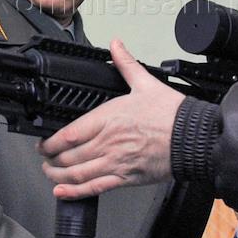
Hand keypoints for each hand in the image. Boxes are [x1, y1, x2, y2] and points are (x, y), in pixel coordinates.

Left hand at [41, 39, 183, 197]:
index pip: (69, 134)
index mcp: (109, 118)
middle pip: (68, 156)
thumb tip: (116, 46)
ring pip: (77, 173)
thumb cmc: (172, 115)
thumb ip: (125, 64)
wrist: (193, 138)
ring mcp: (115, 162)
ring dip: (58, 175)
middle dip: (51, 159)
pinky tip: (64, 190)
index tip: (44, 142)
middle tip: (45, 158)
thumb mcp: (145, 83)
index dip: (50, 142)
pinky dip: (75, 191)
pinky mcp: (126, 178)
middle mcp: (108, 143)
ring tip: (50, 173)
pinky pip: (95, 187)